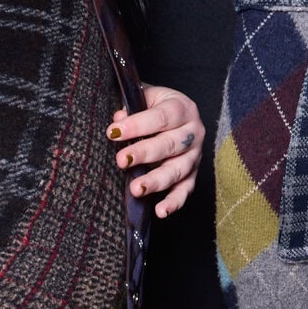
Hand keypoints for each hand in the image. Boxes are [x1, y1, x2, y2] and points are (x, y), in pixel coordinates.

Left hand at [108, 85, 203, 218]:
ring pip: (177, 170)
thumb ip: (131, 105)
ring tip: (136, 189)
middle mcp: (193, 132)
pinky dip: (174, 202)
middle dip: (144, 153)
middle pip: (169, 145)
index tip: (113, 132)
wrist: (177, 116)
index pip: (160, 117)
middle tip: (121, 160)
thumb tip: (118, 119)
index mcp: (182, 108)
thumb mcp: (145, 98)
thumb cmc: (156, 106)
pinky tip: (160, 211)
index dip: (137, 125)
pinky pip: (185, 191)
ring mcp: (194, 156)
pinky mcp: (193, 175)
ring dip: (156, 181)